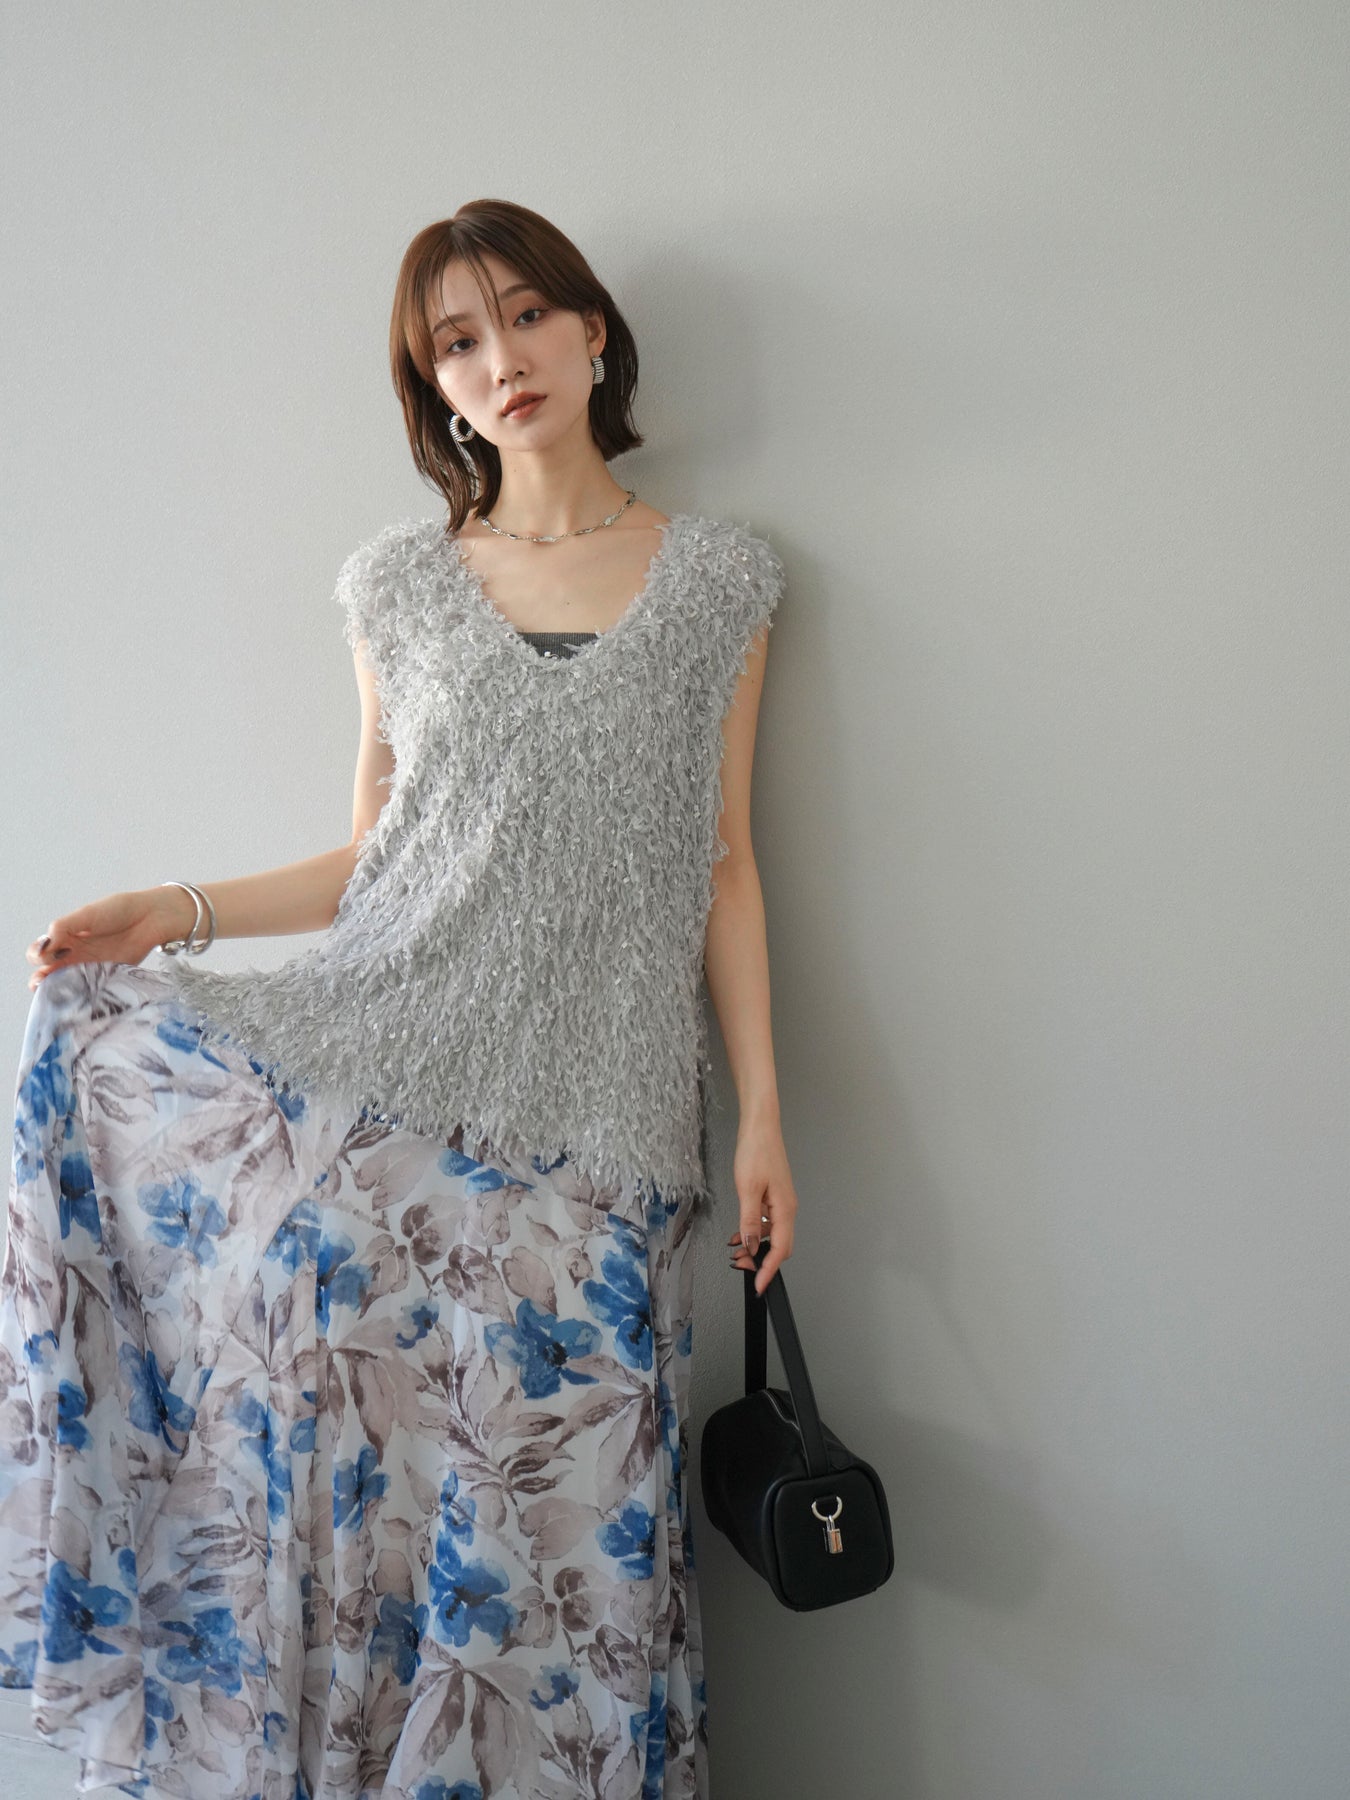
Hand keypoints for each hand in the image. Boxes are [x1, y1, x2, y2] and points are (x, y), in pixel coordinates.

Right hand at [24, 888, 193, 990]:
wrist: (151, 918)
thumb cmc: (119, 910)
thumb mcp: (87, 915)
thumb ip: (64, 927)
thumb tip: (45, 944)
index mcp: (65, 937)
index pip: (40, 952)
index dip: (37, 956)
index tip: (46, 955)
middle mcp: (74, 954)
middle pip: (49, 973)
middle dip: (41, 980)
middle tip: (41, 982)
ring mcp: (91, 968)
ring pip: (67, 985)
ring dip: (58, 992)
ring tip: (55, 995)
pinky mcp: (107, 978)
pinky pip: (90, 991)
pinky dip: (81, 997)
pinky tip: (78, 999)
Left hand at [727, 1112, 797, 1296]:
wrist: (760, 1127)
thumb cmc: (756, 1152)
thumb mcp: (748, 1189)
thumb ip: (749, 1221)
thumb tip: (751, 1245)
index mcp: (785, 1209)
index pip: (780, 1250)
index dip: (769, 1271)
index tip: (759, 1286)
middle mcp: (787, 1208)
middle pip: (779, 1245)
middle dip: (761, 1261)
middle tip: (739, 1268)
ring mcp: (781, 1202)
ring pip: (772, 1235)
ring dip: (755, 1247)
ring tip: (735, 1253)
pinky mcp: (774, 1195)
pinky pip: (767, 1222)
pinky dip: (754, 1232)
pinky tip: (738, 1233)